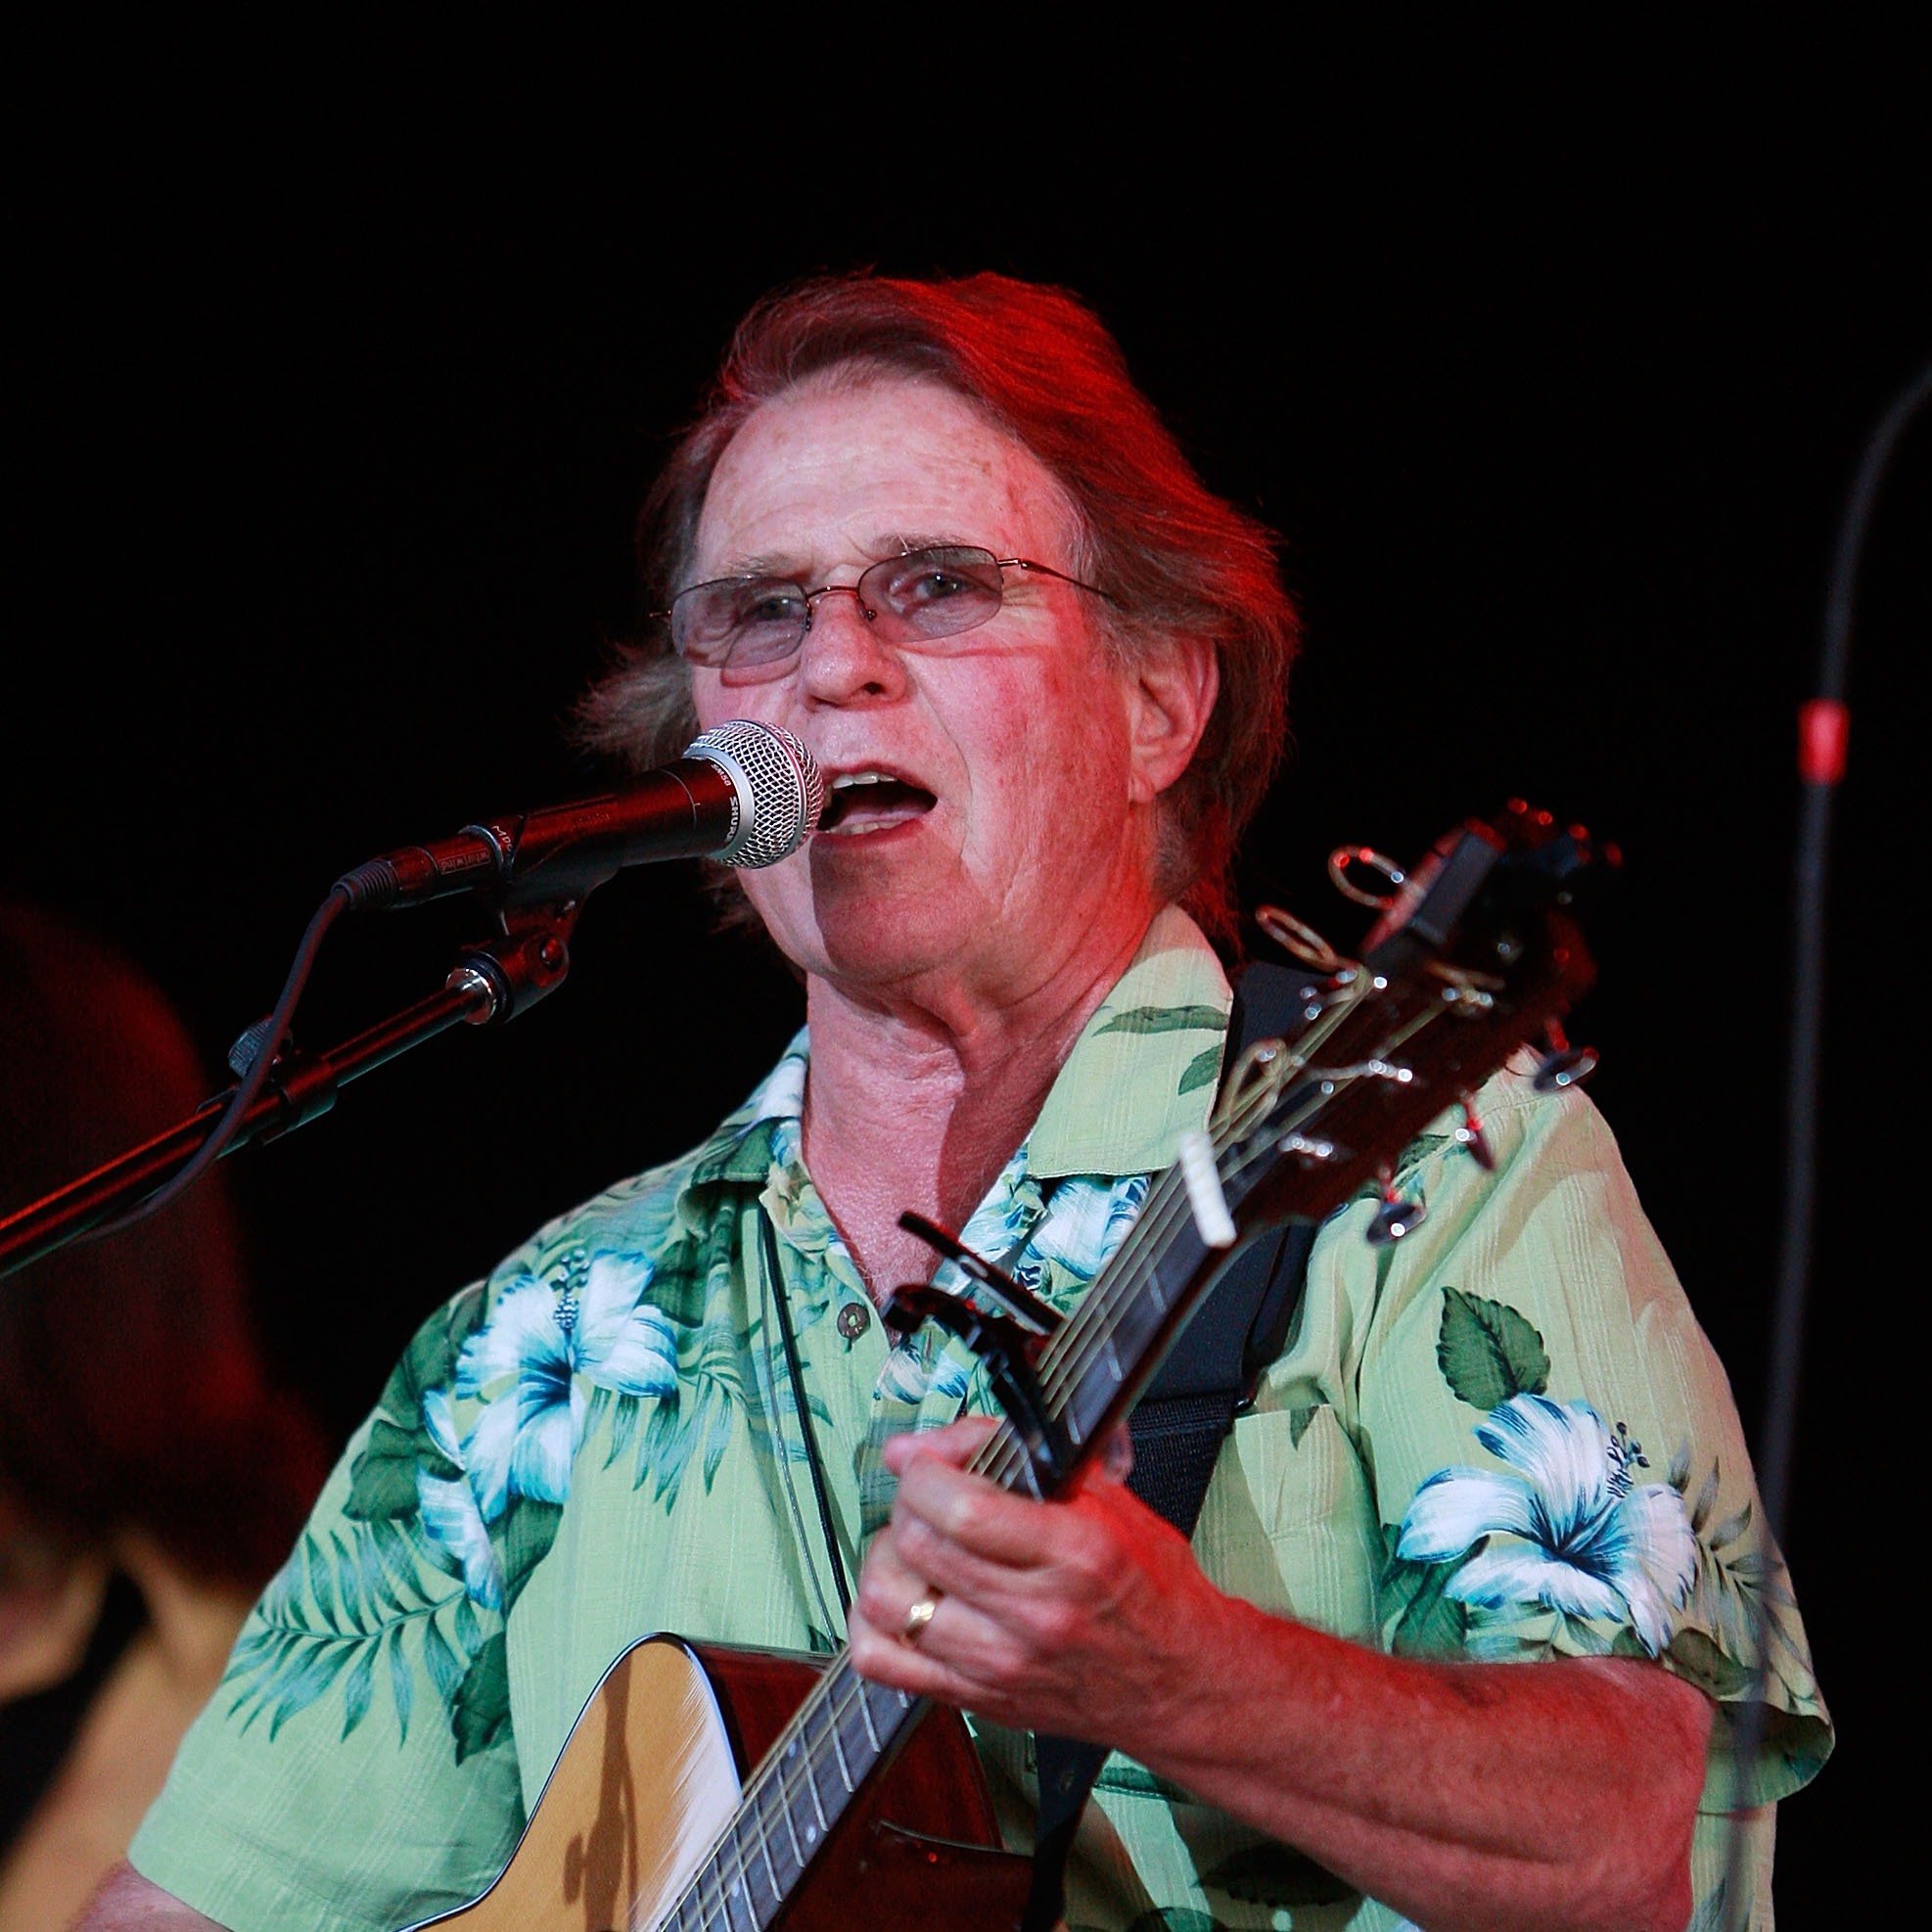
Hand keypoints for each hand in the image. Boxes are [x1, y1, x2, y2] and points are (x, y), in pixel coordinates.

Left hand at [846, 1416, 1231, 1752]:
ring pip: (889, 1601)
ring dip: (885, 1558)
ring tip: (912, 1546)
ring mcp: (1001, 1664)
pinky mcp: (977, 1698)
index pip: (962, 1507)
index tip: (928, 1459)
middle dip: (907, 1502)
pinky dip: (870, 1622)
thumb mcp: (1108, 1499)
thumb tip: (929, 1445)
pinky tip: (900, 1599)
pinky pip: (882, 1662)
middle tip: (925, 1495)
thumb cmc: (1149, 1589)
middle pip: (917, 1545)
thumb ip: (1019, 1458)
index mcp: (1075, 1553)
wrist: (1180, 1682)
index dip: (926, 1470)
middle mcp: (1035, 1613)